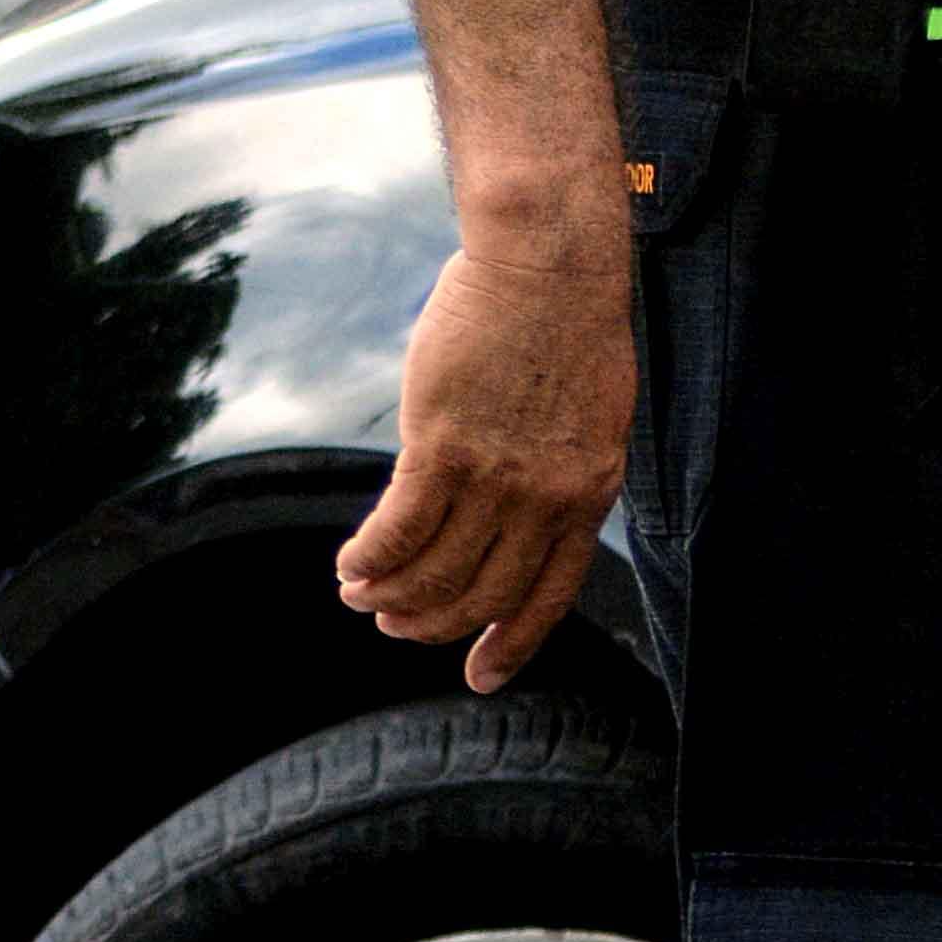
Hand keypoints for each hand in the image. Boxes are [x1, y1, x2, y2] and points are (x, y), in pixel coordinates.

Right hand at [338, 235, 634, 692]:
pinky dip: (367, 560)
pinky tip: (349, 566)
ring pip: (432, 573)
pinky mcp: (442, 448)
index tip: (479, 677)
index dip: (511, 644)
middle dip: (432, 624)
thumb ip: (564, 475)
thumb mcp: (591, 417)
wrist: (548, 264)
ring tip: (361, 595)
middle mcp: (546, 496)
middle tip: (395, 624)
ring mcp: (495, 476)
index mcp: (590, 491)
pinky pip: (396, 532)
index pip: (550, 595)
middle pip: (480, 595)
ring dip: (388, 597)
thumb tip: (526, 522)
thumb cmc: (566, 328)